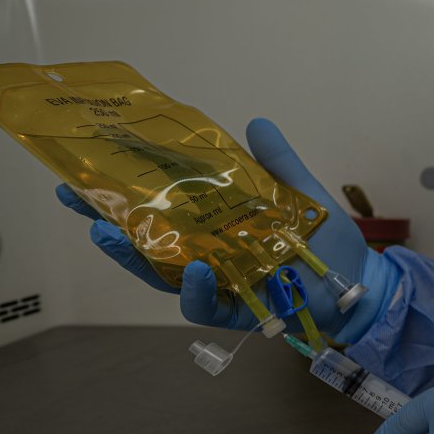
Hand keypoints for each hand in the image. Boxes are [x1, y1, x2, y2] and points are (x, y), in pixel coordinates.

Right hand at [56, 118, 387, 340]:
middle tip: (75, 199)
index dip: (121, 193)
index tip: (83, 171)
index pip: (159, 207)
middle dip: (107, 221)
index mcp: (213, 224)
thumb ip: (277, 162)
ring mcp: (217, 285)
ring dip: (134, 257)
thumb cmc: (325, 239)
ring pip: (163, 276)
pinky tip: (199, 269)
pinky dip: (199, 290)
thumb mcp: (299, 192)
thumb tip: (256, 121)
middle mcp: (206, 254)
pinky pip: (206, 305)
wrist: (358, 281)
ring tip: (109, 233)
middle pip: (145, 242)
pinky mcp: (235, 312)